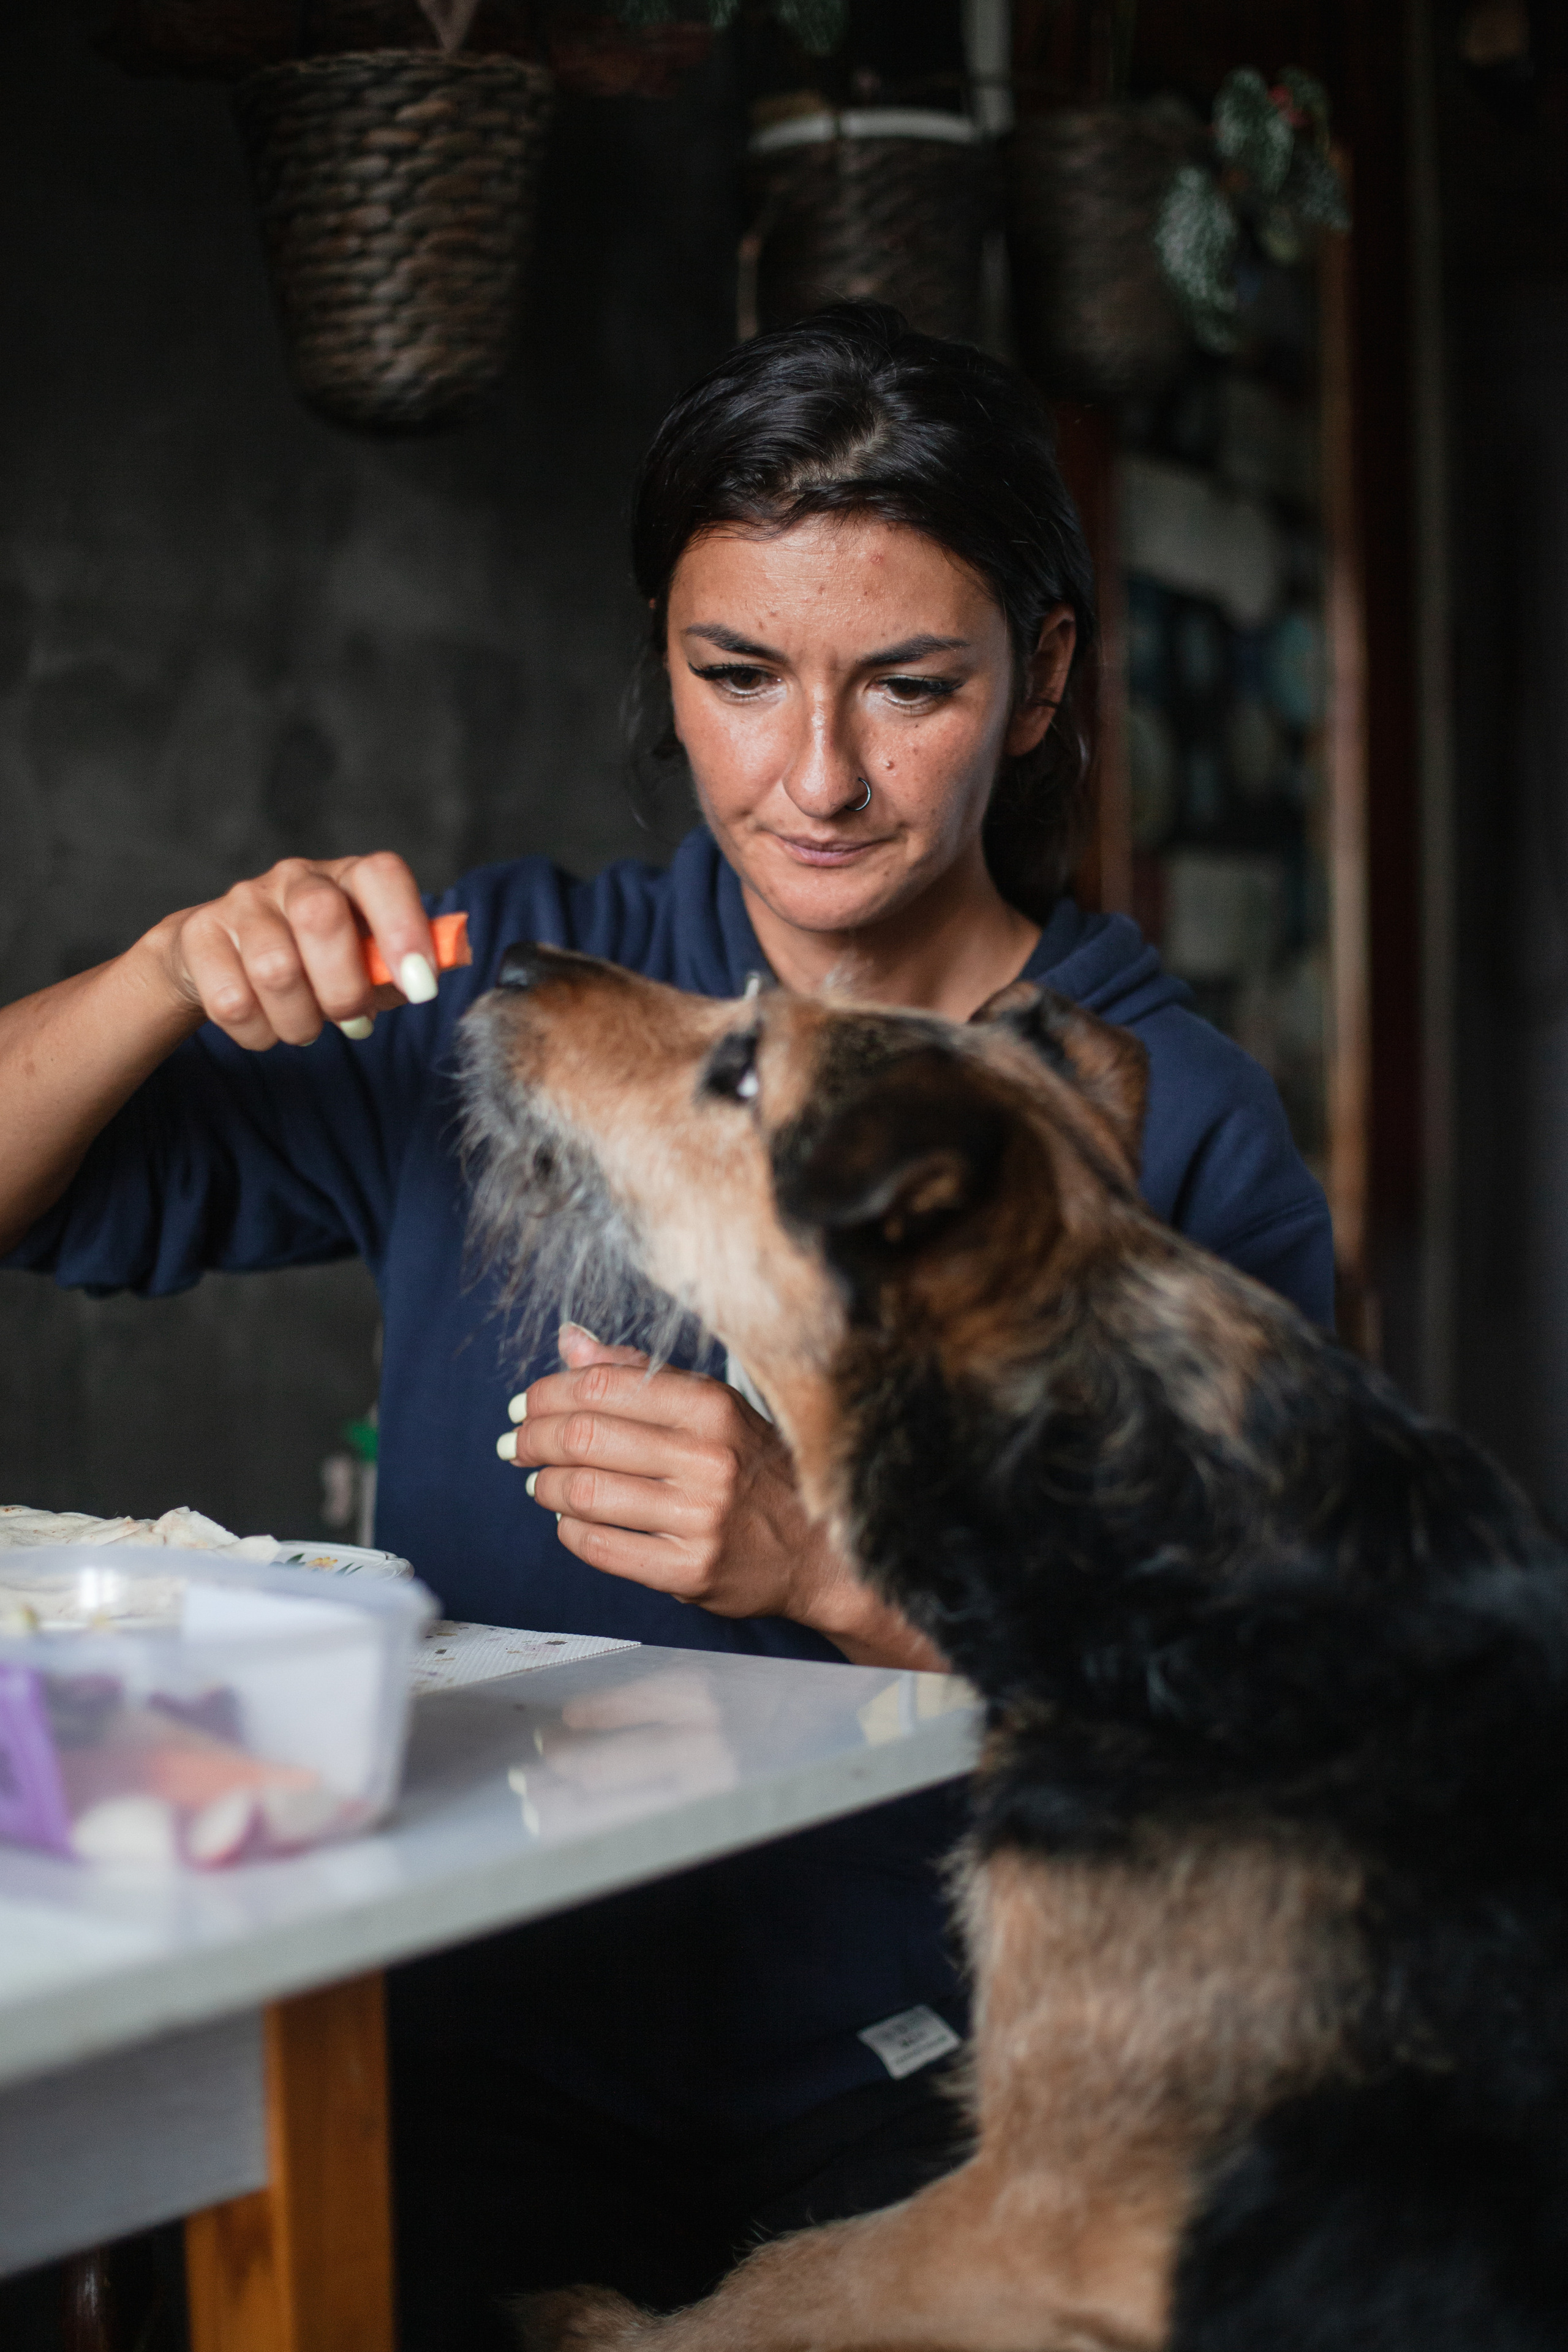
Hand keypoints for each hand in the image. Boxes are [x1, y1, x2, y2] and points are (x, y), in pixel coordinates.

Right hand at [144, 852, 440, 1050]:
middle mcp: (294, 878)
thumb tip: (439, 969)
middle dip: (343, 988)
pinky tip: (266, 1026)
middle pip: (321, 916)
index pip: (380, 874)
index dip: (403, 926)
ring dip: (300, 1021)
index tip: (419, 983)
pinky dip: (259, 1033)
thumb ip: (400, 966)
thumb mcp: (362, 962)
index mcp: (346, 878)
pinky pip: (232, 1001)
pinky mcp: (198, 935)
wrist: (217, 959)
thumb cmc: (311, 963)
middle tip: (352, 1021)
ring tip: (305, 1027)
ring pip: (275, 970)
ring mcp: (241, 902)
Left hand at [497, 1325, 946, 1669]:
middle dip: (533, 1439)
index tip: (527, 1404)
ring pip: (584, 1495)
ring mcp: (700, 1519)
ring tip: (541, 1483)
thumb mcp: (712, 1408)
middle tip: (517, 1445)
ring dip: (546, 1487)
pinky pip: (600, 1547)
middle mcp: (708, 1459)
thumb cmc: (754, 1468)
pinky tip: (571, 1521)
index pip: (603, 1386)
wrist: (819, 1548)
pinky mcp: (690, 1571)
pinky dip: (570, 1530)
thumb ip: (638, 1373)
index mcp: (711, 1407)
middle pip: (584, 1438)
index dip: (549, 1393)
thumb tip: (570, 1341)